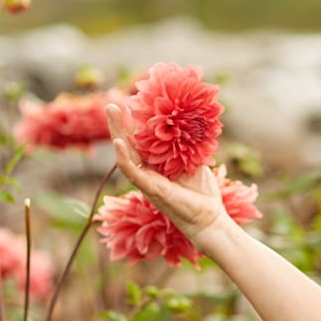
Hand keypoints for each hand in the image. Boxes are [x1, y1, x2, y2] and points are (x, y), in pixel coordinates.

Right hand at [105, 104, 229, 249]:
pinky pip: (133, 172)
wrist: (209, 218)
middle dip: (119, 124)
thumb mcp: (194, 161)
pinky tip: (119, 142)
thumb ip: (187, 145)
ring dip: (117, 133)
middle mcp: (147, 172)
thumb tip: (187, 123)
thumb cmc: (201, 193)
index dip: (135, 123)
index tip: (132, 102)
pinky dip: (124, 158)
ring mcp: (146, 181)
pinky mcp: (151, 190)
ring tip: (112, 113)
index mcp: (156, 164)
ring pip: (125, 155)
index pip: (141, 140)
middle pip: (128, 145)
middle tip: (111, 103)